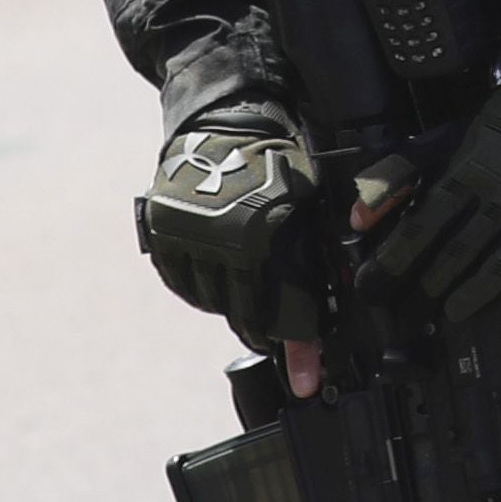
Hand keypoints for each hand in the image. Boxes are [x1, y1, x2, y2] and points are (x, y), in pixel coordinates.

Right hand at [133, 113, 323, 344]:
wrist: (227, 122)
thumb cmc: (280, 164)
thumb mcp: (309, 206)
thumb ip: (318, 257)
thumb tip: (337, 302)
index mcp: (265, 234)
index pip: (282, 308)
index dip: (297, 347)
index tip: (303, 379)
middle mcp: (222, 239)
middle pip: (242, 312)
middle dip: (260, 329)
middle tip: (269, 335)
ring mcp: (187, 235)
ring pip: (208, 300)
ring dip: (227, 306)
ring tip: (242, 297)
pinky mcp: (162, 230)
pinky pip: (179, 282)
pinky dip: (196, 290)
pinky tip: (212, 283)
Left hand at [358, 59, 500, 323]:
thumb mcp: (460, 128)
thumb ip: (409, 165)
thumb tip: (362, 209)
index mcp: (464, 161)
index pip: (419, 217)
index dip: (393, 253)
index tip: (371, 280)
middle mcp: (488, 190)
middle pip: (440, 243)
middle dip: (410, 279)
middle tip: (388, 308)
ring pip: (471, 255)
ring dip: (441, 286)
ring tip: (418, 314)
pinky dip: (483, 286)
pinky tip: (461, 307)